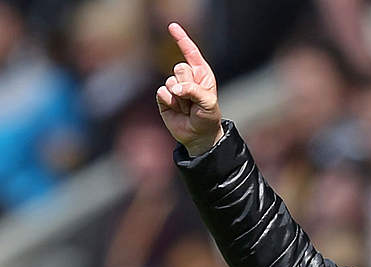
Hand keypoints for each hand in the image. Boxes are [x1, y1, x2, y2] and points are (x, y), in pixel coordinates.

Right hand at [156, 23, 223, 155]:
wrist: (199, 136)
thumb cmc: (208, 116)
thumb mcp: (208, 102)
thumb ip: (193, 91)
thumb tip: (174, 88)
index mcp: (201, 73)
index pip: (190, 52)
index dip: (181, 39)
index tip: (171, 26)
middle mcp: (186, 77)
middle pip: (179, 67)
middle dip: (187, 83)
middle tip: (194, 99)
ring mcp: (174, 87)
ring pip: (170, 81)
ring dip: (180, 97)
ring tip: (187, 108)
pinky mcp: (164, 98)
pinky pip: (162, 93)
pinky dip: (170, 103)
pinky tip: (177, 110)